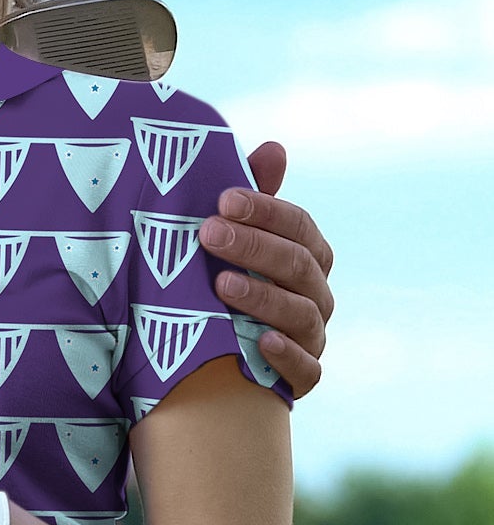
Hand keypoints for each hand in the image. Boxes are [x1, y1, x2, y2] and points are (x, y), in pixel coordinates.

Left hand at [200, 141, 333, 397]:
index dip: (265, 211)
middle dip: (254, 247)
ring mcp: (312, 336)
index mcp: (306, 254)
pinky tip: (260, 341)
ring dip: (263, 297)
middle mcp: (316, 293)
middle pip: (298, 265)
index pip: (299, 226)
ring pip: (301, 314)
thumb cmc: (225, 276)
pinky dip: (287, 356)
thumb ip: (253, 197)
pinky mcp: (302, 377)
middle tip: (208, 233)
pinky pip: (307, 370)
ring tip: (222, 285)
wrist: (213, 353)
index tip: (222, 200)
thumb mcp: (232, 236)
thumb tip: (275, 147)